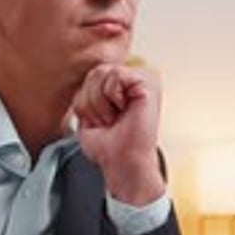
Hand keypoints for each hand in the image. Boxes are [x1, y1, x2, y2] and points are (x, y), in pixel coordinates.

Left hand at [73, 64, 165, 205]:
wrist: (121, 162)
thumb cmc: (107, 144)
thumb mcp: (87, 112)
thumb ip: (87, 89)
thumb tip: (90, 73)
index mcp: (122, 85)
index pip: (91, 75)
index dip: (86, 100)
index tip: (101, 121)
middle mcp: (135, 78)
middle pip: (95, 72)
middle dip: (91, 101)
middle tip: (108, 121)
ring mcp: (143, 78)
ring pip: (102, 72)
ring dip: (100, 102)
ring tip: (115, 117)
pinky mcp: (148, 82)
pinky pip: (115, 74)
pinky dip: (112, 96)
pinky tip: (125, 110)